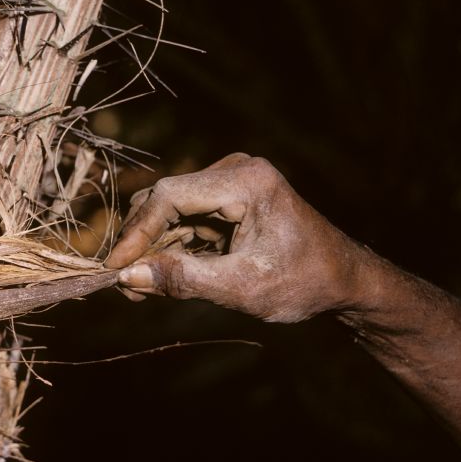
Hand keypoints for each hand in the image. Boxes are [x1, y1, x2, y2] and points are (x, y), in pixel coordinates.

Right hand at [105, 153, 363, 321]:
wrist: (345, 281)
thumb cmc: (303, 283)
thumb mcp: (242, 287)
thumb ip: (183, 279)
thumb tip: (127, 277)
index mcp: (246, 181)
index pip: (170, 196)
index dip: (137, 232)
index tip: (115, 267)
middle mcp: (235, 171)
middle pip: (165, 200)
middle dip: (142, 242)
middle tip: (126, 286)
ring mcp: (230, 182)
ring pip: (170, 212)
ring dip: (154, 248)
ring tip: (142, 290)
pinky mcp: (227, 198)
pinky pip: (184, 219)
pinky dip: (171, 247)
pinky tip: (162, 276)